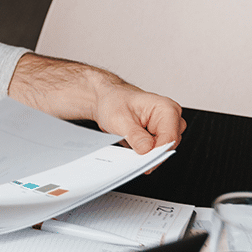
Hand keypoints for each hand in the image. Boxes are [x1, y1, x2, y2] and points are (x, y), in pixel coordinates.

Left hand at [8, 53, 185, 153]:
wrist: (79, 88)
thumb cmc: (96, 95)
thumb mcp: (115, 118)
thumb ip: (135, 136)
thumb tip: (147, 151)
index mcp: (163, 107)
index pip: (172, 140)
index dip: (157, 154)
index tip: (144, 162)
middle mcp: (163, 114)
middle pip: (165, 147)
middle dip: (148, 154)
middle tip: (129, 158)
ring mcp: (153, 123)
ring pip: (154, 150)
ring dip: (139, 153)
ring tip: (120, 147)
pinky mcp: (140, 130)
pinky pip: (142, 149)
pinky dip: (132, 152)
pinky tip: (119, 150)